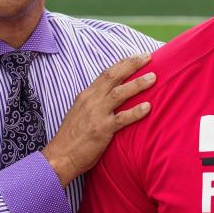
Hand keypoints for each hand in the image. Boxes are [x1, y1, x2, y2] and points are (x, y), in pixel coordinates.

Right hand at [43, 53, 155, 186]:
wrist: (60, 156)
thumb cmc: (72, 137)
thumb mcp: (80, 112)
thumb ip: (94, 102)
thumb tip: (109, 95)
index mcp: (87, 95)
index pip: (107, 73)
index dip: (123, 63)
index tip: (138, 56)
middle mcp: (91, 100)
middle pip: (113, 76)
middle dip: (132, 65)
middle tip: (148, 57)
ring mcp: (96, 114)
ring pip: (119, 94)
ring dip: (137, 84)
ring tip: (153, 77)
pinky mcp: (101, 130)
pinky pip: (121, 119)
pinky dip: (135, 112)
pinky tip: (148, 107)